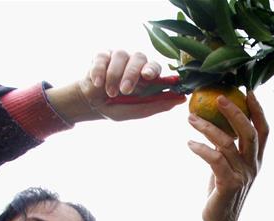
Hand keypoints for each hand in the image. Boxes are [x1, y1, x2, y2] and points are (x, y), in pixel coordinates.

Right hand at [47, 50, 184, 122]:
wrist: (92, 106)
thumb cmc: (118, 107)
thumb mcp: (137, 110)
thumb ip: (157, 105)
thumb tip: (181, 99)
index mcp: (146, 75)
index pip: (154, 66)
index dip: (153, 69)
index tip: (148, 77)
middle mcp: (134, 63)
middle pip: (139, 57)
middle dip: (132, 74)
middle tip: (125, 91)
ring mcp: (118, 57)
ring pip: (120, 55)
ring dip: (114, 75)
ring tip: (110, 93)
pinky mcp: (101, 56)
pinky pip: (102, 57)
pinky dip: (100, 71)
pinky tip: (98, 83)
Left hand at [188, 91, 268, 220]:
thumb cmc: (221, 191)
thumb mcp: (229, 166)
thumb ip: (229, 147)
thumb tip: (217, 120)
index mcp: (256, 160)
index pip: (264, 130)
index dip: (258, 110)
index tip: (248, 91)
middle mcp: (253, 166)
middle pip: (250, 133)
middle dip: (235, 112)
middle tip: (218, 97)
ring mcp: (242, 176)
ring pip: (227, 144)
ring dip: (207, 127)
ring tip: (190, 118)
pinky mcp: (228, 185)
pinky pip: (214, 159)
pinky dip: (200, 148)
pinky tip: (189, 143)